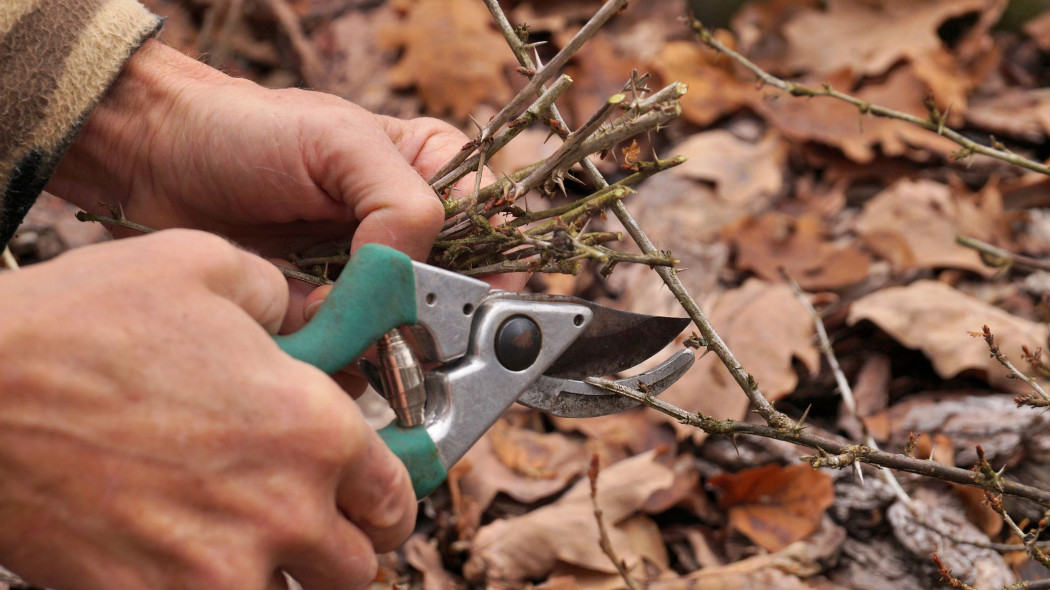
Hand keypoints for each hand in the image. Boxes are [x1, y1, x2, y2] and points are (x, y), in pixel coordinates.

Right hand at [0, 230, 415, 589]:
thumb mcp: (203, 266)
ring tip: (244, 545)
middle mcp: (283, 507)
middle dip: (340, 548)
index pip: (398, 498)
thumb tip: (303, 318)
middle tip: (310, 528)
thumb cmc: (78, 323)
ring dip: (283, 580)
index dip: (387, 500)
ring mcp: (220, 570)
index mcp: (313, 427)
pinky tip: (187, 561)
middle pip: (357, 568)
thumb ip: (280, 296)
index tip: (370, 502)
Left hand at [47, 40, 526, 319]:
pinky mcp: (326, 317)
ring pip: (405, 339)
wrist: (158, 163)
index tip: (462, 312)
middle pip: (453, 301)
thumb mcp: (340, 142)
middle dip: (426, 326)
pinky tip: (308, 343)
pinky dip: (338, 364)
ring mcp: (366, 281)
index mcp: (433, 177)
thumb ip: (401, 202)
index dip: (488, 279)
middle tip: (391, 335)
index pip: (493, 236)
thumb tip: (411, 280)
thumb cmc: (248, 132)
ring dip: (377, 349)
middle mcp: (409, 234)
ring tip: (330, 330)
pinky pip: (354, 358)